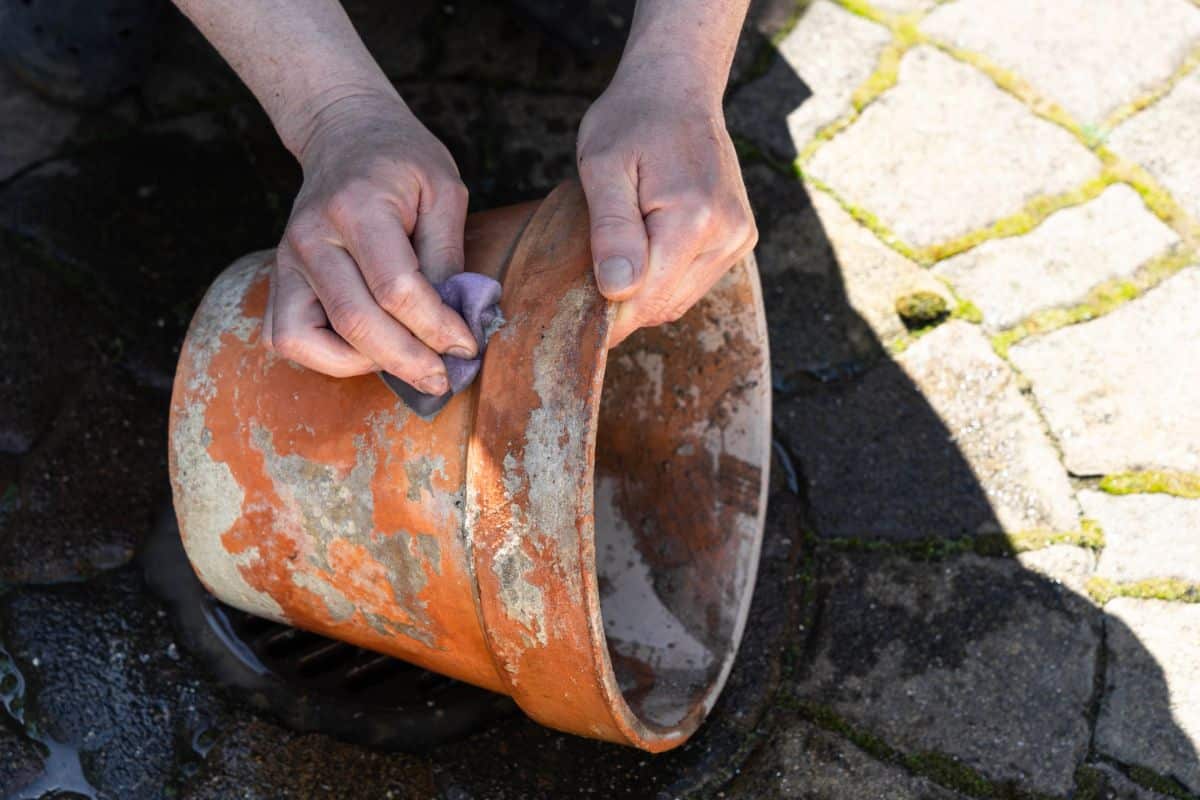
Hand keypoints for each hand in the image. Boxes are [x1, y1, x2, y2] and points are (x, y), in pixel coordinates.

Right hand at [262, 92, 476, 392]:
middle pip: (355, 323)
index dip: (437, 328)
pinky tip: (365, 349)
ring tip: (401, 357)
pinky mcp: (277, 279)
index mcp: (357, 207)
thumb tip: (457, 321)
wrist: (345, 134)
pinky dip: (324, 357)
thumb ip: (448, 256)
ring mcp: (286, 260)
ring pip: (307, 341)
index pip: (397, 289)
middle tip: (443, 378)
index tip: (467, 347)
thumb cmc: (403, 162)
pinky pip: (284, 338)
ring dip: (360, 364)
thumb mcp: (444, 191)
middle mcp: (311, 237)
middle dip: (407, 361)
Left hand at [576, 60, 756, 345]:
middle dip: (625, 305)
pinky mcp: (740, 238)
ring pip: (681, 300)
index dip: (609, 317)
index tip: (575, 319)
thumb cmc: (632, 121)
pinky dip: (665, 281)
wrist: (678, 89)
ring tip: (616, 257)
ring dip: (645, 294)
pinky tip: (644, 251)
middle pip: (666, 305)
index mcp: (694, 218)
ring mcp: (738, 237)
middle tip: (586, 282)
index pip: (648, 299)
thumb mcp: (603, 166)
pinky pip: (695, 283)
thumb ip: (611, 230)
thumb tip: (618, 290)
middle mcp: (727, 233)